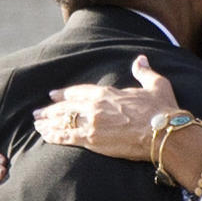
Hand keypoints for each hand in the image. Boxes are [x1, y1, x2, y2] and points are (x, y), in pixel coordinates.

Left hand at [33, 55, 180, 161]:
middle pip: (65, 107)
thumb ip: (143, 71)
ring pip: (63, 121)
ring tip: (37, 125)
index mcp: (107, 92)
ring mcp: (92, 123)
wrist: (164, 132)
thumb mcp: (155, 84)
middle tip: (37, 113)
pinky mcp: (93, 141)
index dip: (63, 94)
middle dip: (49, 110)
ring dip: (48, 123)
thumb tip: (140, 59)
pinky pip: (67, 137)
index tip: (53, 95)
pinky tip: (46, 136)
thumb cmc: (162, 109)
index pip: (78, 92)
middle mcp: (95, 106)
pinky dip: (54, 136)